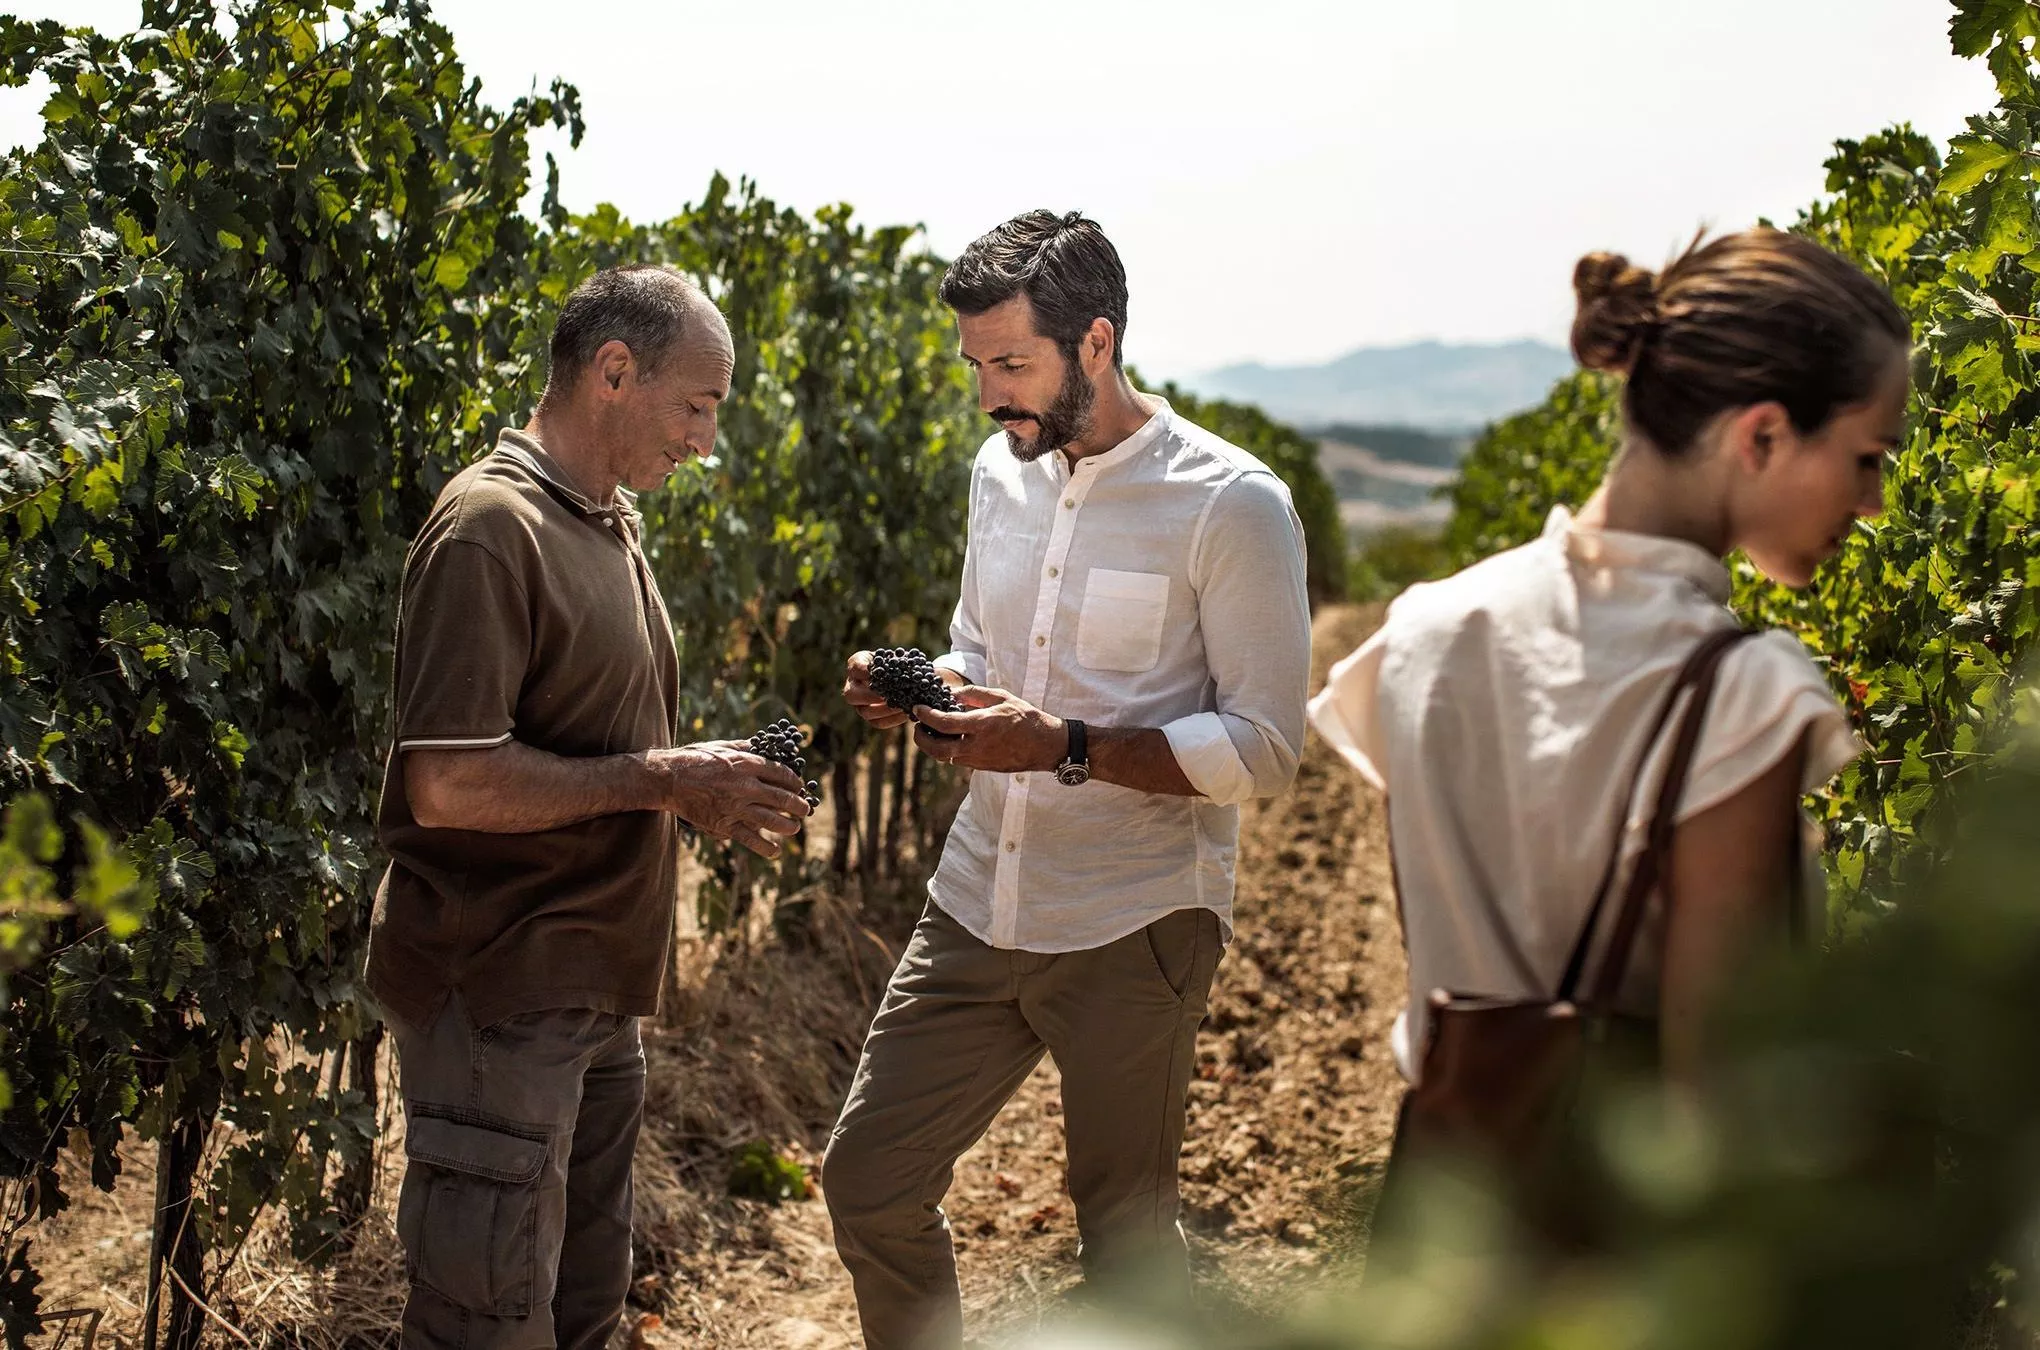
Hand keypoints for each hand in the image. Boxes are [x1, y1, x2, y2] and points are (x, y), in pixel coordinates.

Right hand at [651, 741, 810, 858]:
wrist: (668, 779)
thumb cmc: (694, 759)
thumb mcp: (722, 746)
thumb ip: (745, 748)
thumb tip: (764, 745)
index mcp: (745, 764)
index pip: (781, 774)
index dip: (796, 781)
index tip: (800, 786)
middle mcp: (744, 786)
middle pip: (782, 798)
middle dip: (799, 805)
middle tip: (806, 808)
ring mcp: (735, 807)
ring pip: (771, 820)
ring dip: (789, 825)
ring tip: (794, 827)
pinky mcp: (724, 824)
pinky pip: (749, 839)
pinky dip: (765, 846)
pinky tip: (775, 851)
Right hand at [843, 650, 912, 729]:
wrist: (903, 675)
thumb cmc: (897, 662)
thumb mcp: (895, 656)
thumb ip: (894, 660)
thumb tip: (903, 670)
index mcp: (856, 667)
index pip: (854, 668)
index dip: (864, 671)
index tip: (880, 672)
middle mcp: (853, 686)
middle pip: (850, 695)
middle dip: (869, 696)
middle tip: (885, 695)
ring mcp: (860, 704)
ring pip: (865, 712)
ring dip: (884, 710)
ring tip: (901, 705)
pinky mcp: (871, 717)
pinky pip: (878, 722)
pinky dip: (893, 719)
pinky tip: (906, 713)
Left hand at [911, 686, 1065, 773]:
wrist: (1045, 745)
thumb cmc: (1026, 718)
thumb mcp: (1002, 697)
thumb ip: (975, 694)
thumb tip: (952, 694)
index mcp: (983, 725)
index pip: (944, 723)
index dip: (926, 716)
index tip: (918, 709)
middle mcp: (978, 746)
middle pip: (937, 749)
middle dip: (921, 738)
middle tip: (918, 726)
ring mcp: (979, 760)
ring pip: (945, 757)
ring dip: (933, 747)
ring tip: (930, 732)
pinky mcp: (983, 768)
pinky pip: (958, 760)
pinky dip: (947, 751)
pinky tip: (950, 739)